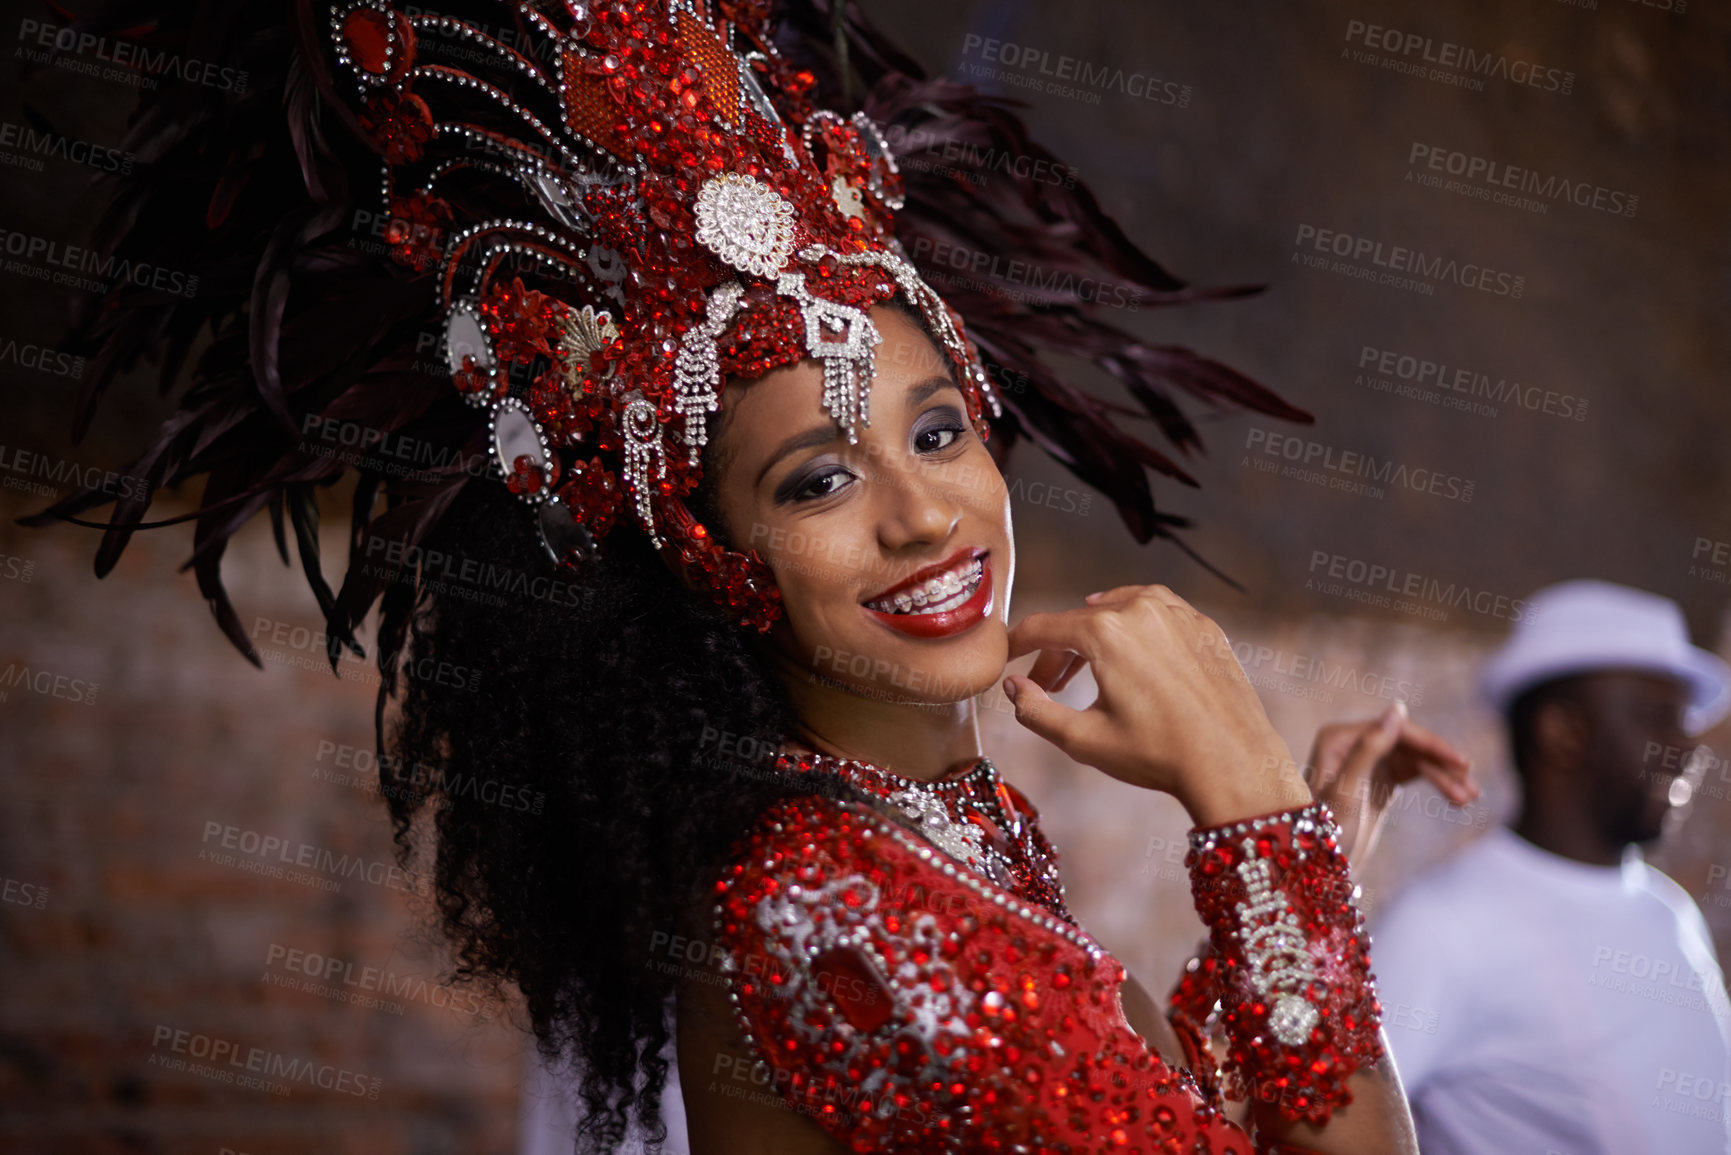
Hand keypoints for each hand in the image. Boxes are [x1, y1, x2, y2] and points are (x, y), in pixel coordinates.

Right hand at [1002, 585, 1311, 825]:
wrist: (1234, 764)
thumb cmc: (1160, 754)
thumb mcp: (1083, 740)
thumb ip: (1034, 711)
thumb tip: (1013, 688)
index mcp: (1105, 632)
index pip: (1043, 627)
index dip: (1017, 643)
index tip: (1006, 657)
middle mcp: (1140, 609)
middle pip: (1079, 621)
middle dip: (1057, 652)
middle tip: (1046, 685)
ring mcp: (1177, 613)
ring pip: (1118, 609)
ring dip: (1094, 634)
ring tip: (1084, 665)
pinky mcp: (1204, 627)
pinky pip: (1158, 612)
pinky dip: (1134, 626)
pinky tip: (1131, 652)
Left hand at [1306, 701, 1476, 868]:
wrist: (1320, 868)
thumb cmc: (1326, 831)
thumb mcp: (1348, 790)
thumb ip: (1369, 748)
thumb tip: (1398, 709)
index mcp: (1338, 738)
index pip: (1394, 730)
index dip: (1430, 745)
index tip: (1462, 764)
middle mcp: (1351, 743)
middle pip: (1408, 743)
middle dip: (1441, 765)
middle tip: (1472, 789)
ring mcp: (1366, 760)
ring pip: (1415, 759)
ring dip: (1444, 777)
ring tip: (1470, 798)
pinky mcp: (1379, 778)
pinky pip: (1414, 772)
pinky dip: (1436, 783)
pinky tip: (1458, 798)